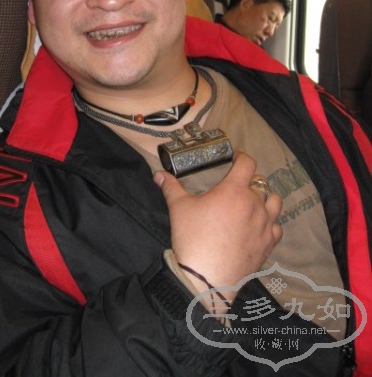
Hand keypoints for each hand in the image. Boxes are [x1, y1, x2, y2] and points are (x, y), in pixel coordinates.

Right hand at [153, 151, 281, 295]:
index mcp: (234, 190)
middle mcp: (254, 204)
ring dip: (266, 199)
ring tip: (254, 202)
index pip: (247, 163)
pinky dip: (270, 223)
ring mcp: (264, 224)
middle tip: (238, 185)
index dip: (242, 156)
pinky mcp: (268, 244)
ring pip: (275, 202)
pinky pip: (277, 227)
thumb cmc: (192, 238)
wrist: (205, 279)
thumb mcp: (178, 208)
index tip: (235, 158)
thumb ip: (170, 187)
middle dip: (250, 180)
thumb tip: (158, 174)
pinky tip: (260, 225)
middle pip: (261, 182)